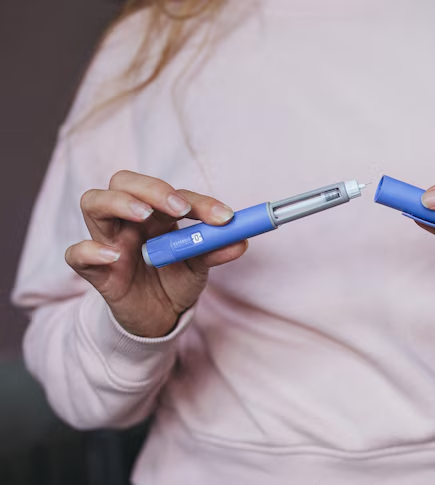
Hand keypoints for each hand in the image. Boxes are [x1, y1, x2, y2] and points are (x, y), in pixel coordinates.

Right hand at [65, 171, 247, 337]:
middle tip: (180, 208)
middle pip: (124, 182)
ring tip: (144, 216)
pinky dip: (90, 250)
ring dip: (119, 203)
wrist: (158, 318)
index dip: (199, 202)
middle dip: (152, 188)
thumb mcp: (199, 267)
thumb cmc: (176, 281)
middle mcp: (129, 220)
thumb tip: (241, 241)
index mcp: (157, 213)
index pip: (173, 194)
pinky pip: (76, 254)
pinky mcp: (95, 271)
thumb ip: (214, 251)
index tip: (225, 218)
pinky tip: (114, 256)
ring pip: (93, 202)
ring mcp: (109, 241)